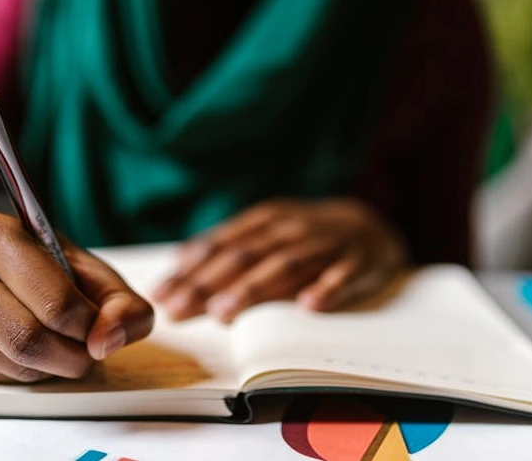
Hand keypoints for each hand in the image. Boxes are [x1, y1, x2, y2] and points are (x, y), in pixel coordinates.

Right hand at [0, 213, 153, 382]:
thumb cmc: (40, 265)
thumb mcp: (88, 270)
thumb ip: (120, 303)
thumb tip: (108, 341)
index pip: (54, 301)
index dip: (90, 326)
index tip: (101, 327)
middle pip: (27, 339)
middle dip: (71, 356)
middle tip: (88, 352)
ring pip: (10, 364)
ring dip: (50, 368)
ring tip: (62, 347)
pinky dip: (23, 373)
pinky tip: (28, 350)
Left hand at [152, 199, 406, 322]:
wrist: (369, 224)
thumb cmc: (305, 234)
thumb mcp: (267, 229)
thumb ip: (228, 244)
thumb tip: (179, 262)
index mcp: (266, 219)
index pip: (221, 245)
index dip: (190, 270)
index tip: (162, 293)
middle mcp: (291, 228)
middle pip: (245, 256)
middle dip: (208, 284)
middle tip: (180, 310)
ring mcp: (325, 243)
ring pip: (286, 264)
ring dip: (253, 289)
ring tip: (224, 312)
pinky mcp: (358, 260)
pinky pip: (343, 275)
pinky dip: (327, 289)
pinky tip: (309, 306)